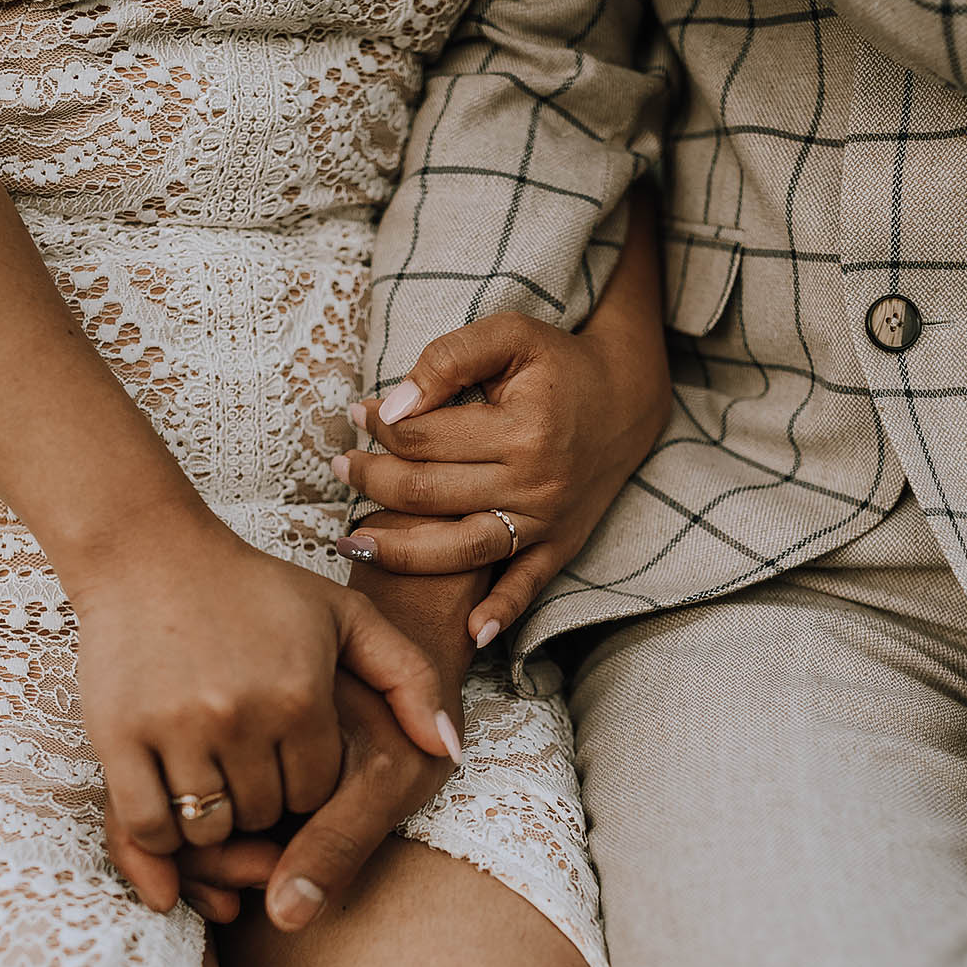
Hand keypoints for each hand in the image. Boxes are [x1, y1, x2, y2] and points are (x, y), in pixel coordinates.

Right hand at [71, 530, 458, 911]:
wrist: (149, 553)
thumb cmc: (253, 588)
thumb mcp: (346, 617)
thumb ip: (410, 678)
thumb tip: (449, 750)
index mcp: (301, 694)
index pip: (316, 793)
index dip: (302, 783)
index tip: (285, 756)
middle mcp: (242, 715)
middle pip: (265, 814)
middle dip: (260, 803)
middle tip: (244, 769)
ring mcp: (176, 727)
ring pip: (208, 827)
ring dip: (210, 818)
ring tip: (210, 779)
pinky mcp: (118, 736)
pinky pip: (147, 825)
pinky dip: (160, 833)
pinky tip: (169, 801)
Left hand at [332, 308, 668, 646]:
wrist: (626, 397)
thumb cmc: (559, 362)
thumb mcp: (511, 334)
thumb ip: (451, 359)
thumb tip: (395, 407)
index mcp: (520, 429)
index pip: (424, 437)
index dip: (380, 425)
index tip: (359, 413)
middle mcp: (534, 481)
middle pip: (428, 492)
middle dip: (372, 479)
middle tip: (340, 465)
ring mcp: (546, 520)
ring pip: (459, 547)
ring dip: (399, 551)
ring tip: (352, 543)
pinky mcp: (560, 544)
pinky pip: (527, 585)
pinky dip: (501, 612)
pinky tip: (470, 633)